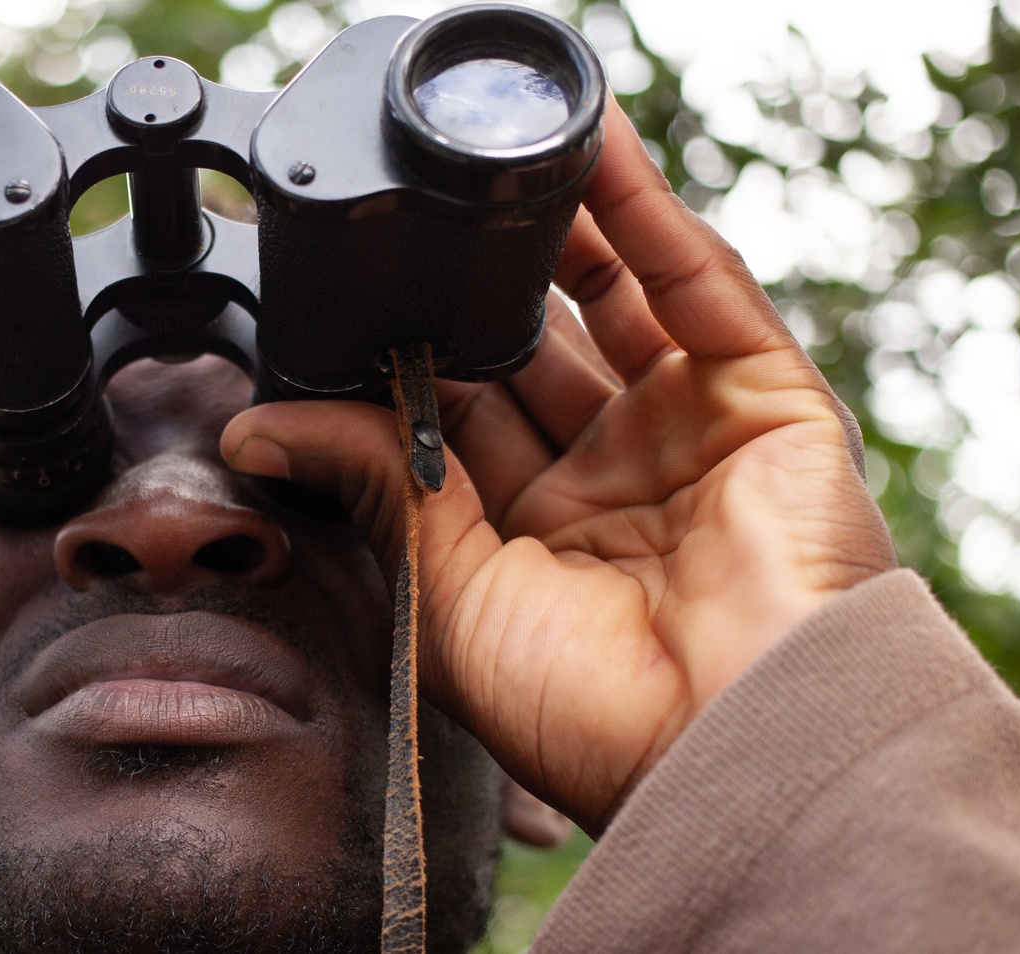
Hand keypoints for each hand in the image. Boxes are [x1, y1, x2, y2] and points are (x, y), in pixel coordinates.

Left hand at [222, 100, 896, 831]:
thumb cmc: (592, 713)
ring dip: (559, 230)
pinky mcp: (766, 402)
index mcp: (534, 545)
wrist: (740, 748)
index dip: (405, 364)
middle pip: (531, 355)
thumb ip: (374, 484)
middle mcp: (613, 485)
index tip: (344, 308)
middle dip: (473, 293)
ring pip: (617, 303)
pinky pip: (699, 288)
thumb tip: (254, 430)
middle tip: (410, 225)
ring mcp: (691, 437)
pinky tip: (588, 154)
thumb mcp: (448, 597)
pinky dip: (646, 214)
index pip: (456, 424)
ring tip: (489, 159)